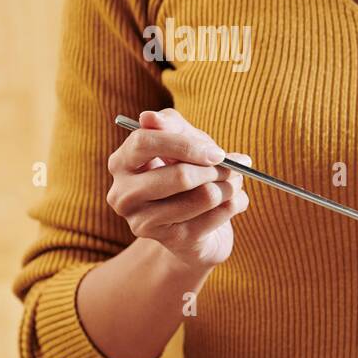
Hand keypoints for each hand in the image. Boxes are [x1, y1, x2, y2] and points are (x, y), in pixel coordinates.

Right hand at [105, 108, 249, 271]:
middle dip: (217, 169)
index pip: (144, 142)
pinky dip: (236, 204)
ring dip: (231, 186)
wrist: (195, 229)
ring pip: (205, 196)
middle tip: (236, 168)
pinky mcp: (171, 241)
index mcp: (121, 163)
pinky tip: (234, 201)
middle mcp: (123, 195)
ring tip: (234, 184)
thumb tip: (149, 117)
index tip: (216, 152)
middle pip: (180, 176)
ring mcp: (143, 222)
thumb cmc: (187, 176)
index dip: (186, 144)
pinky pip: (218, 215)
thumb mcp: (183, 144)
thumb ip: (171, 126)